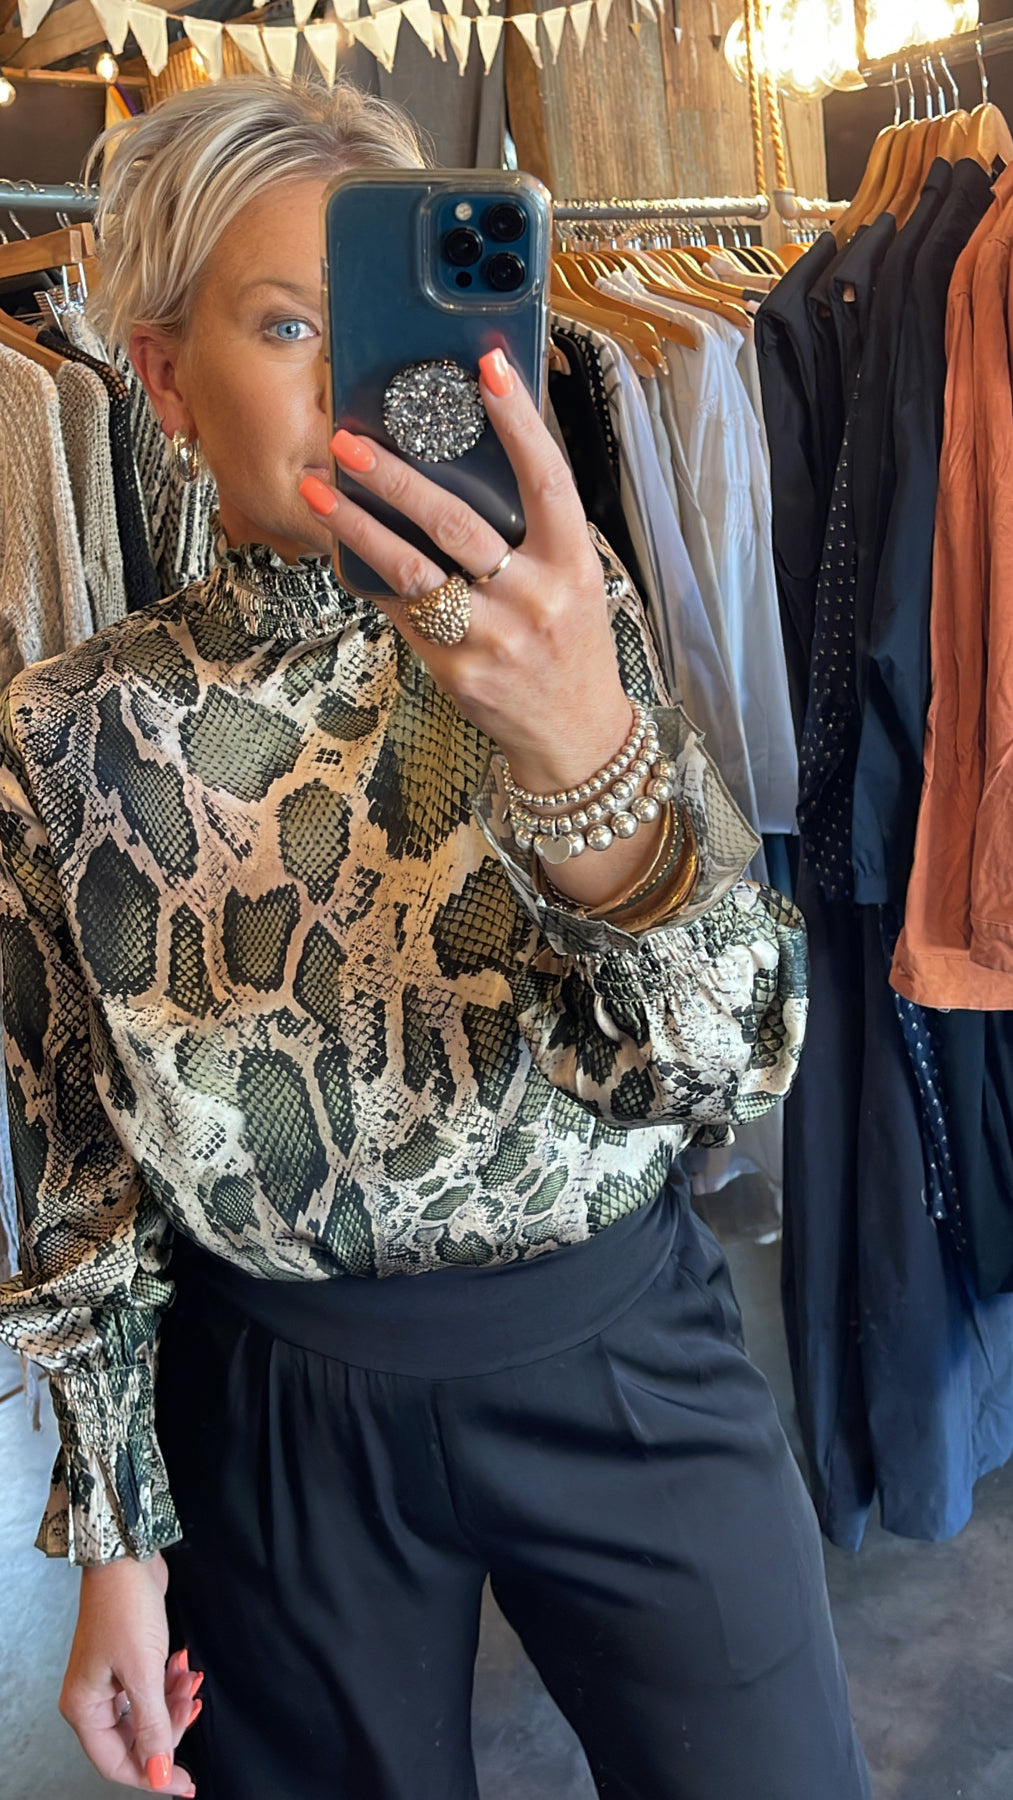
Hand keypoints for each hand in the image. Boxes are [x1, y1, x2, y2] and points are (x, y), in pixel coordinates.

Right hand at [60, 1550, 201, 1793]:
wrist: (128, 1555)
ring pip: (147, 1714)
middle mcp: (92, 1698)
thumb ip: (153, 1727)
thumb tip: (159, 1773)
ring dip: (174, 1703)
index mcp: (84, 1708)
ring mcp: (109, 1680)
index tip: (184, 1784)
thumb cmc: (125, 1606)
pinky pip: (152, 1690)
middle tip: (192, 1708)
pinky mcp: (128, 1661)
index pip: (116, 1762)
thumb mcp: (143, 1672)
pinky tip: (185, 1668)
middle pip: (135, 1739)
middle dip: (169, 1728)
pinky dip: (171, 1685)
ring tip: (190, 1680)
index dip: (151, 1775)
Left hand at [299, 348, 630, 798]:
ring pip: (412, 569)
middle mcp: (533, 598)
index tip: (487, 367)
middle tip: (351, 440)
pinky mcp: (454, 668)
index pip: (547, 478)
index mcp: (572, 563)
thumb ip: (535, 529)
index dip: (518, 421)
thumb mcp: (575, 580)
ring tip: (318, 486)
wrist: (573, 735)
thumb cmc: (570, 644)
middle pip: (456, 523)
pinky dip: (364, 574)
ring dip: (357, 524)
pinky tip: (337, 545)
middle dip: (397, 477)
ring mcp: (491, 637)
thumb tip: (472, 459)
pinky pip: (398, 610)